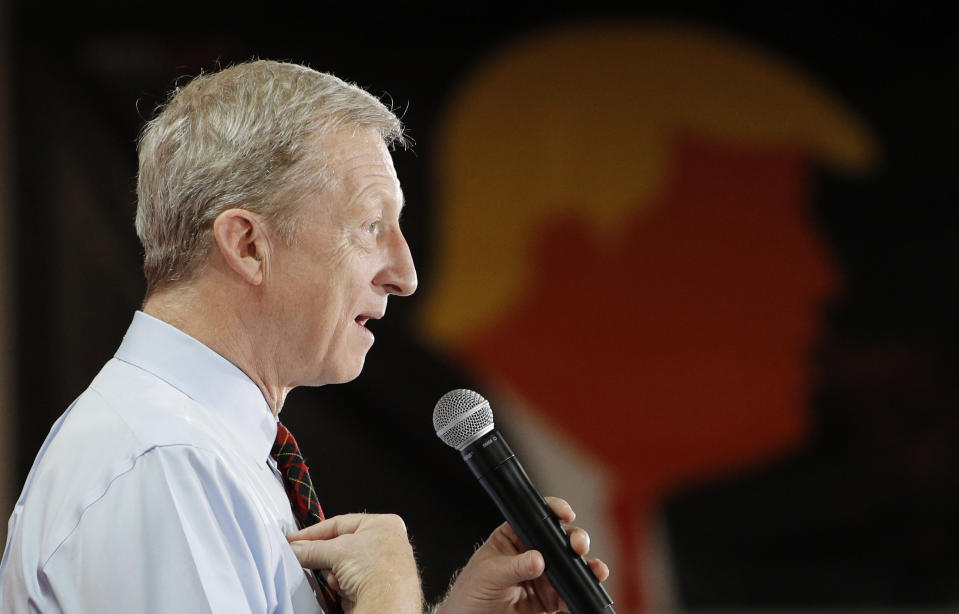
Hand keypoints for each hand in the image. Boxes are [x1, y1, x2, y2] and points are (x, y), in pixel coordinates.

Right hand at [287, 513, 422, 613]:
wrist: (388, 605)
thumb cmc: (379, 572)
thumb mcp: (337, 552)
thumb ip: (311, 549)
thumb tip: (296, 548)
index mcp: (383, 525)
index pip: (340, 523)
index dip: (314, 532)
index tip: (295, 539)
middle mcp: (385, 543)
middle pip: (340, 546)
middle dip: (326, 557)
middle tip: (307, 558)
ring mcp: (380, 566)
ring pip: (341, 566)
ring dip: (334, 574)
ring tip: (340, 578)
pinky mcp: (373, 587)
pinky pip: (347, 582)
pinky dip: (341, 586)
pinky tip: (346, 590)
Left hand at [434, 497, 609, 613]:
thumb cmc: (470, 594)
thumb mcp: (489, 574)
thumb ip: (514, 566)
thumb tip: (538, 559)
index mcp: (513, 537)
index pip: (536, 518)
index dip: (553, 511)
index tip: (565, 514)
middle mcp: (531, 553)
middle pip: (560, 540)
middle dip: (575, 539)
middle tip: (578, 546)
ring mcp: (543, 577)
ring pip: (570, 566)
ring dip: (586, 565)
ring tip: (594, 569)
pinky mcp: (549, 599)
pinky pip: (570, 593)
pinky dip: (581, 591)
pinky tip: (585, 589)